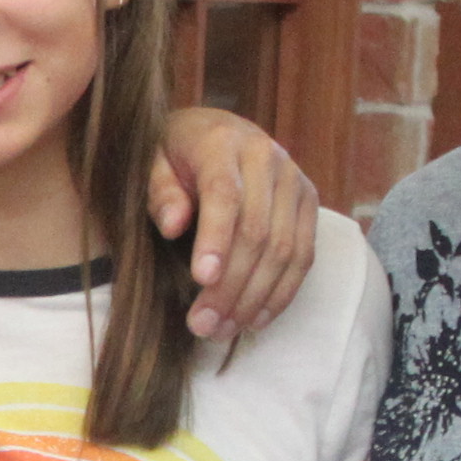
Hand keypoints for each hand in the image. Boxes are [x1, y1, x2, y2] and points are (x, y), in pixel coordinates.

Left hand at [147, 107, 325, 338]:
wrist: (214, 129)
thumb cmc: (175, 154)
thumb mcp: (152, 163)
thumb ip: (160, 192)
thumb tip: (173, 226)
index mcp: (223, 142)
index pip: (225, 195)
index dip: (215, 240)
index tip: (201, 280)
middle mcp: (267, 158)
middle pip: (257, 231)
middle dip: (231, 285)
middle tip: (203, 325)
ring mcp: (294, 181)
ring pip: (285, 249)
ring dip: (255, 298)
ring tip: (223, 330)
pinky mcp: (309, 203)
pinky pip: (304, 255)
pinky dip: (282, 292)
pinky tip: (255, 319)